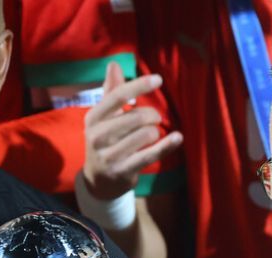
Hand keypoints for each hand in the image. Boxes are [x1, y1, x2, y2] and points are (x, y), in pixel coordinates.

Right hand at [81, 62, 182, 199]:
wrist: (98, 179)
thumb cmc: (105, 140)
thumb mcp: (103, 116)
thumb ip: (111, 91)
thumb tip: (113, 64)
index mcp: (93, 118)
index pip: (117, 96)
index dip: (139, 85)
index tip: (159, 79)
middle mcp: (98, 136)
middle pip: (137, 116)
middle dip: (152, 115)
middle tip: (155, 118)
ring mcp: (109, 155)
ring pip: (146, 135)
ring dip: (156, 132)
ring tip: (151, 135)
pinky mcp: (123, 171)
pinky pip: (150, 155)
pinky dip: (167, 145)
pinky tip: (178, 137)